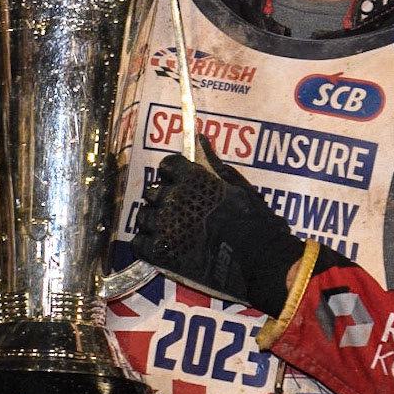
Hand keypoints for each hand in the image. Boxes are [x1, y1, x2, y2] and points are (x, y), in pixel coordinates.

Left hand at [131, 134, 306, 315]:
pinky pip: (139, 244)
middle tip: (179, 211)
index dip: (173, 174)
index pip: (167, 166)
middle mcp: (171, 198)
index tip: (182, 182)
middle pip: (153, 192)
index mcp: (189, 178)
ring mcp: (162, 226)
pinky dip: (147, 245)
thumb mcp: (237, 185)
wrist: (255, 255)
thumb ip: (214, 163)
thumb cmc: (252, 219)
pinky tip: (162, 248)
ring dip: (154, 221)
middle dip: (163, 198)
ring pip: (143, 217)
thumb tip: (201, 139)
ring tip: (170, 231)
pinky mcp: (159, 253)